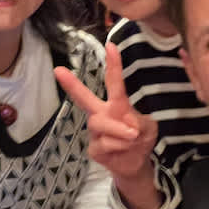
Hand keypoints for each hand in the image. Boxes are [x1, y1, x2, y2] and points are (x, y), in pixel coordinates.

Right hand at [54, 43, 157, 183]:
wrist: (137, 163)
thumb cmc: (140, 138)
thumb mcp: (149, 127)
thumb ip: (141, 122)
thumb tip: (127, 127)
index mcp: (116, 104)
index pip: (113, 82)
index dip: (113, 64)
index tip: (110, 45)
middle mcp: (101, 114)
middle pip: (84, 98)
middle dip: (72, 85)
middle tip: (58, 70)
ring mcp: (95, 132)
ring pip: (100, 123)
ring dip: (119, 129)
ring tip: (133, 136)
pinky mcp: (94, 148)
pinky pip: (105, 143)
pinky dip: (120, 146)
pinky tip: (123, 150)